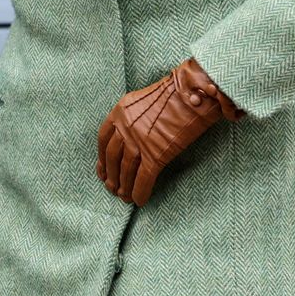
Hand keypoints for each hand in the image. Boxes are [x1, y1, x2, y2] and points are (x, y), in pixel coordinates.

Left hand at [97, 58, 241, 206]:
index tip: (102, 170)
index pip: (103, 139)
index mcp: (120, 111)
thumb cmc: (172, 95)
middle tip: (112, 188)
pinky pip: (143, 179)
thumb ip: (131, 119)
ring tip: (124, 197)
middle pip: (113, 157)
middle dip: (111, 176)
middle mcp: (126, 127)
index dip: (102, 158)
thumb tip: (129, 139)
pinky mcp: (156, 154)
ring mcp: (139, 141)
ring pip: (126, 171)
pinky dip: (140, 192)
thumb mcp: (142, 101)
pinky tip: (139, 201)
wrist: (192, 94)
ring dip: (124, 187)